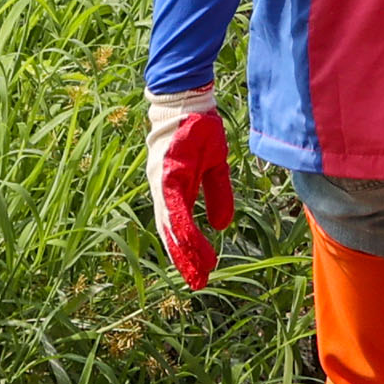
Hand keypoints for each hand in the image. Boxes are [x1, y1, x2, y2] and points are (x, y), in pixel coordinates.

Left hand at [146, 93, 234, 288]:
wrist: (185, 100)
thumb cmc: (198, 130)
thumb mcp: (215, 167)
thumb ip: (217, 195)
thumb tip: (221, 226)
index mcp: (175, 190)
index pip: (179, 227)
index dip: (188, 250)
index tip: (201, 272)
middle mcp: (164, 192)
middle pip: (172, 233)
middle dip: (185, 259)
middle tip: (197, 283)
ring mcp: (163, 185)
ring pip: (171, 226)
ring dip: (183, 250)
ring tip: (198, 271)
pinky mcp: (166, 176)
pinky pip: (174, 207)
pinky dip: (180, 226)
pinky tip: (188, 242)